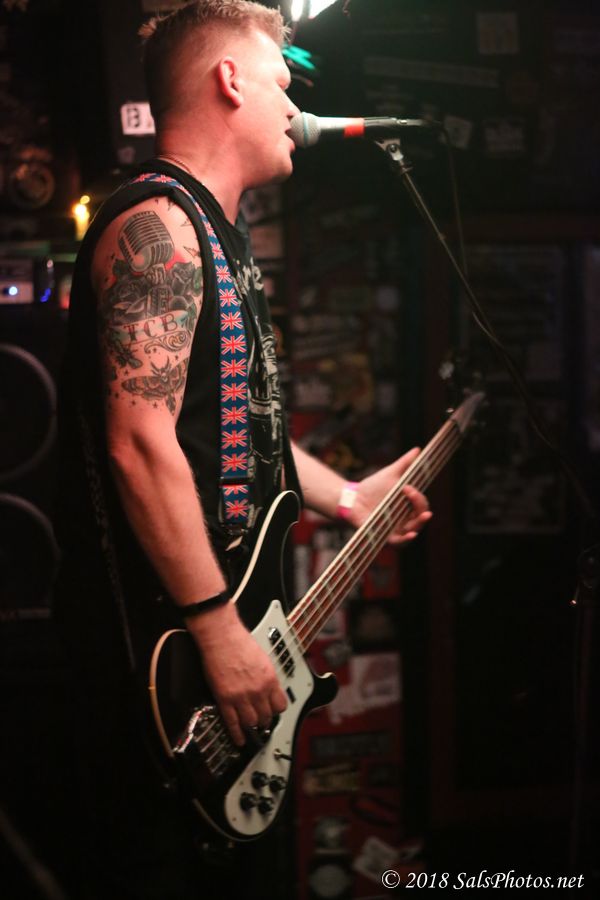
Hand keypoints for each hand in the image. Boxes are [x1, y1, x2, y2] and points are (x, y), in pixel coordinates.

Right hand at [187, 603, 287, 746]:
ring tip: (250, 727)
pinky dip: (236, 734)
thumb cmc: (239, 641)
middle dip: (264, 720)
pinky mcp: (225, 699)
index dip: (277, 710)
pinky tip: (239, 739)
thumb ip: (266, 676)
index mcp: (270, 679)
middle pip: (266, 716)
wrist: (221, 636)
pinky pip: (232, 722)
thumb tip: (268, 688)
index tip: (274, 712)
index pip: (280, 705)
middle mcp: (258, 690)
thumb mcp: (263, 658)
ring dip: (251, 726)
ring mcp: (241, 696)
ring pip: (251, 722)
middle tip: (262, 721)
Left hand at [349, 447, 431, 544]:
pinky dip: (406, 539)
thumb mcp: (390, 474)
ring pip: (414, 530)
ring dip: (420, 524)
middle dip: (422, 510)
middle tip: (418, 501)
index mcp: (409, 506)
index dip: (418, 497)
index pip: (421, 504)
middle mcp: (406, 519)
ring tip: (424, 516)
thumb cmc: (372, 487)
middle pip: (421, 518)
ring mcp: (397, 528)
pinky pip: (398, 542)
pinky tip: (412, 534)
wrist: (353, 498)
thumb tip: (417, 450)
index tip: (406, 487)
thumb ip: (404, 464)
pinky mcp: (385, 536)